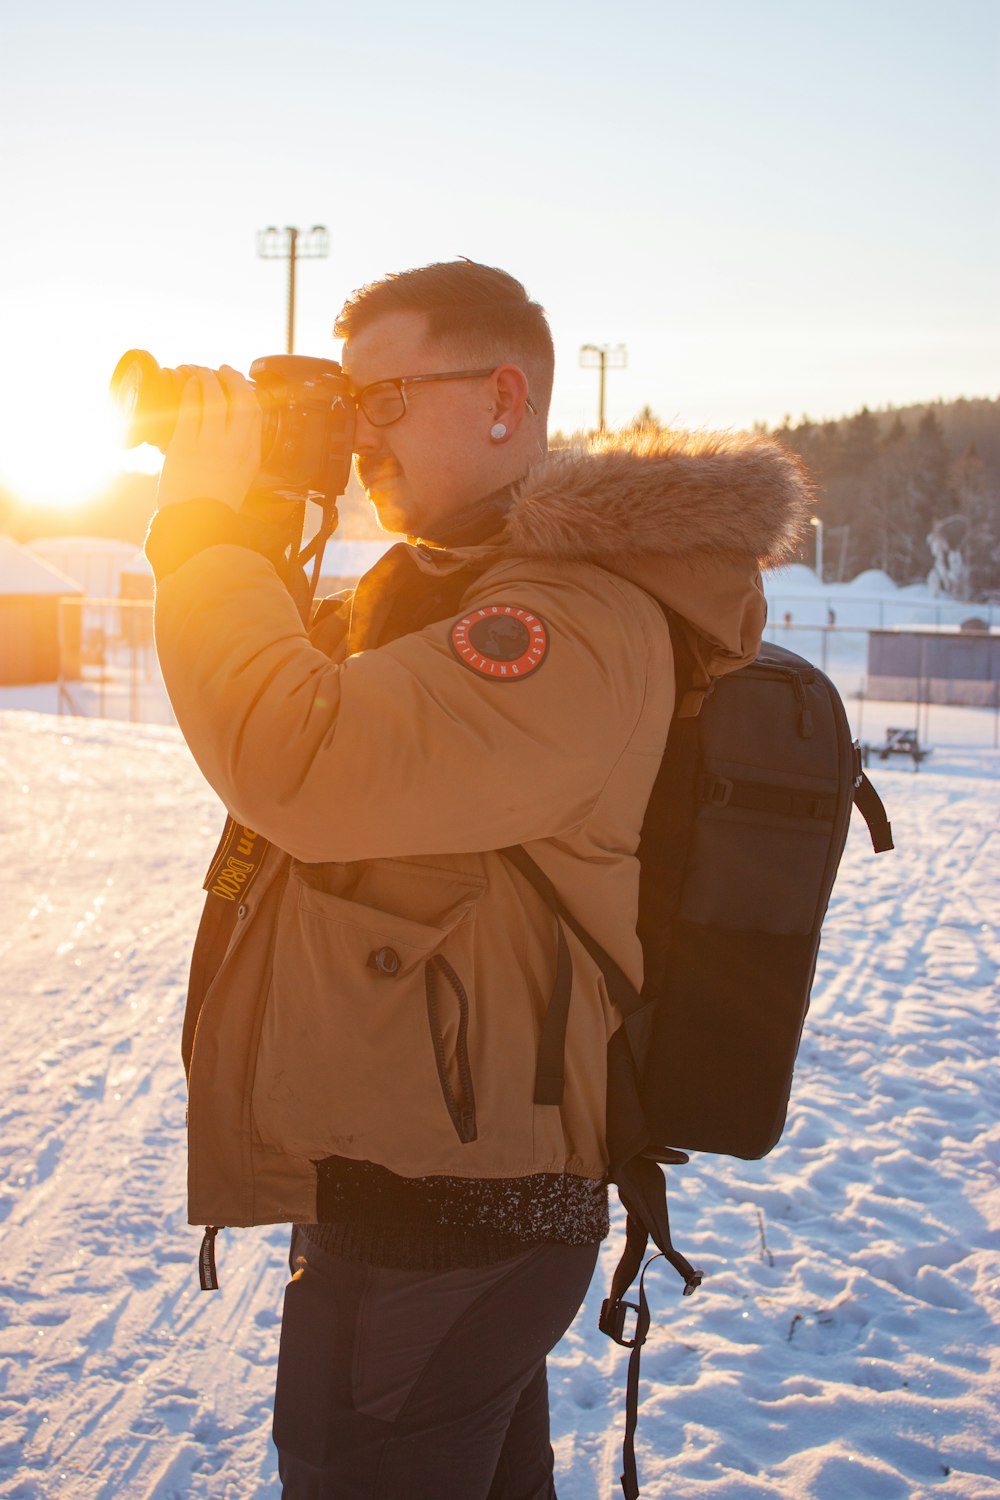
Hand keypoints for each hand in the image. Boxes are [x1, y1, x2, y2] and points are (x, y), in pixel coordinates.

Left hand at [156, 365, 262, 510]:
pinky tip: (187, 386)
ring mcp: (210, 444)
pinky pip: (189, 408)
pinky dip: (189, 391)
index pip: (255, 412)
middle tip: (222, 370)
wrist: (196, 525)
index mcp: (252, 455)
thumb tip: (233, 431)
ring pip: (213, 396)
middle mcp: (235, 446)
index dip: (247, 391)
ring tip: (201, 373)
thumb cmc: (216, 504)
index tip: (239, 383)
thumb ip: (240, 454)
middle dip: (231, 377)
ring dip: (207, 378)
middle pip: (239, 397)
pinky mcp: (185, 445)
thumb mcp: (240, 478)